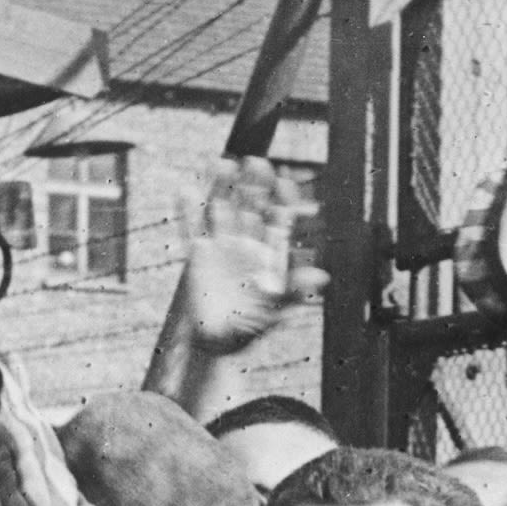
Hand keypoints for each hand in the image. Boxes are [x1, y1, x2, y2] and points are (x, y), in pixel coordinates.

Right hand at [180, 158, 326, 355]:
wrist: (217, 343)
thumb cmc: (250, 330)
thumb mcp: (275, 313)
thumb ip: (294, 293)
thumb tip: (321, 277)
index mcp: (269, 256)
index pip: (278, 221)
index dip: (282, 200)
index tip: (286, 181)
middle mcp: (246, 245)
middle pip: (251, 207)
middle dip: (255, 185)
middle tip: (258, 162)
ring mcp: (220, 247)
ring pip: (222, 209)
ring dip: (223, 188)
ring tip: (224, 164)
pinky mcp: (196, 256)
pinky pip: (190, 229)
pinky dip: (187, 212)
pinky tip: (185, 191)